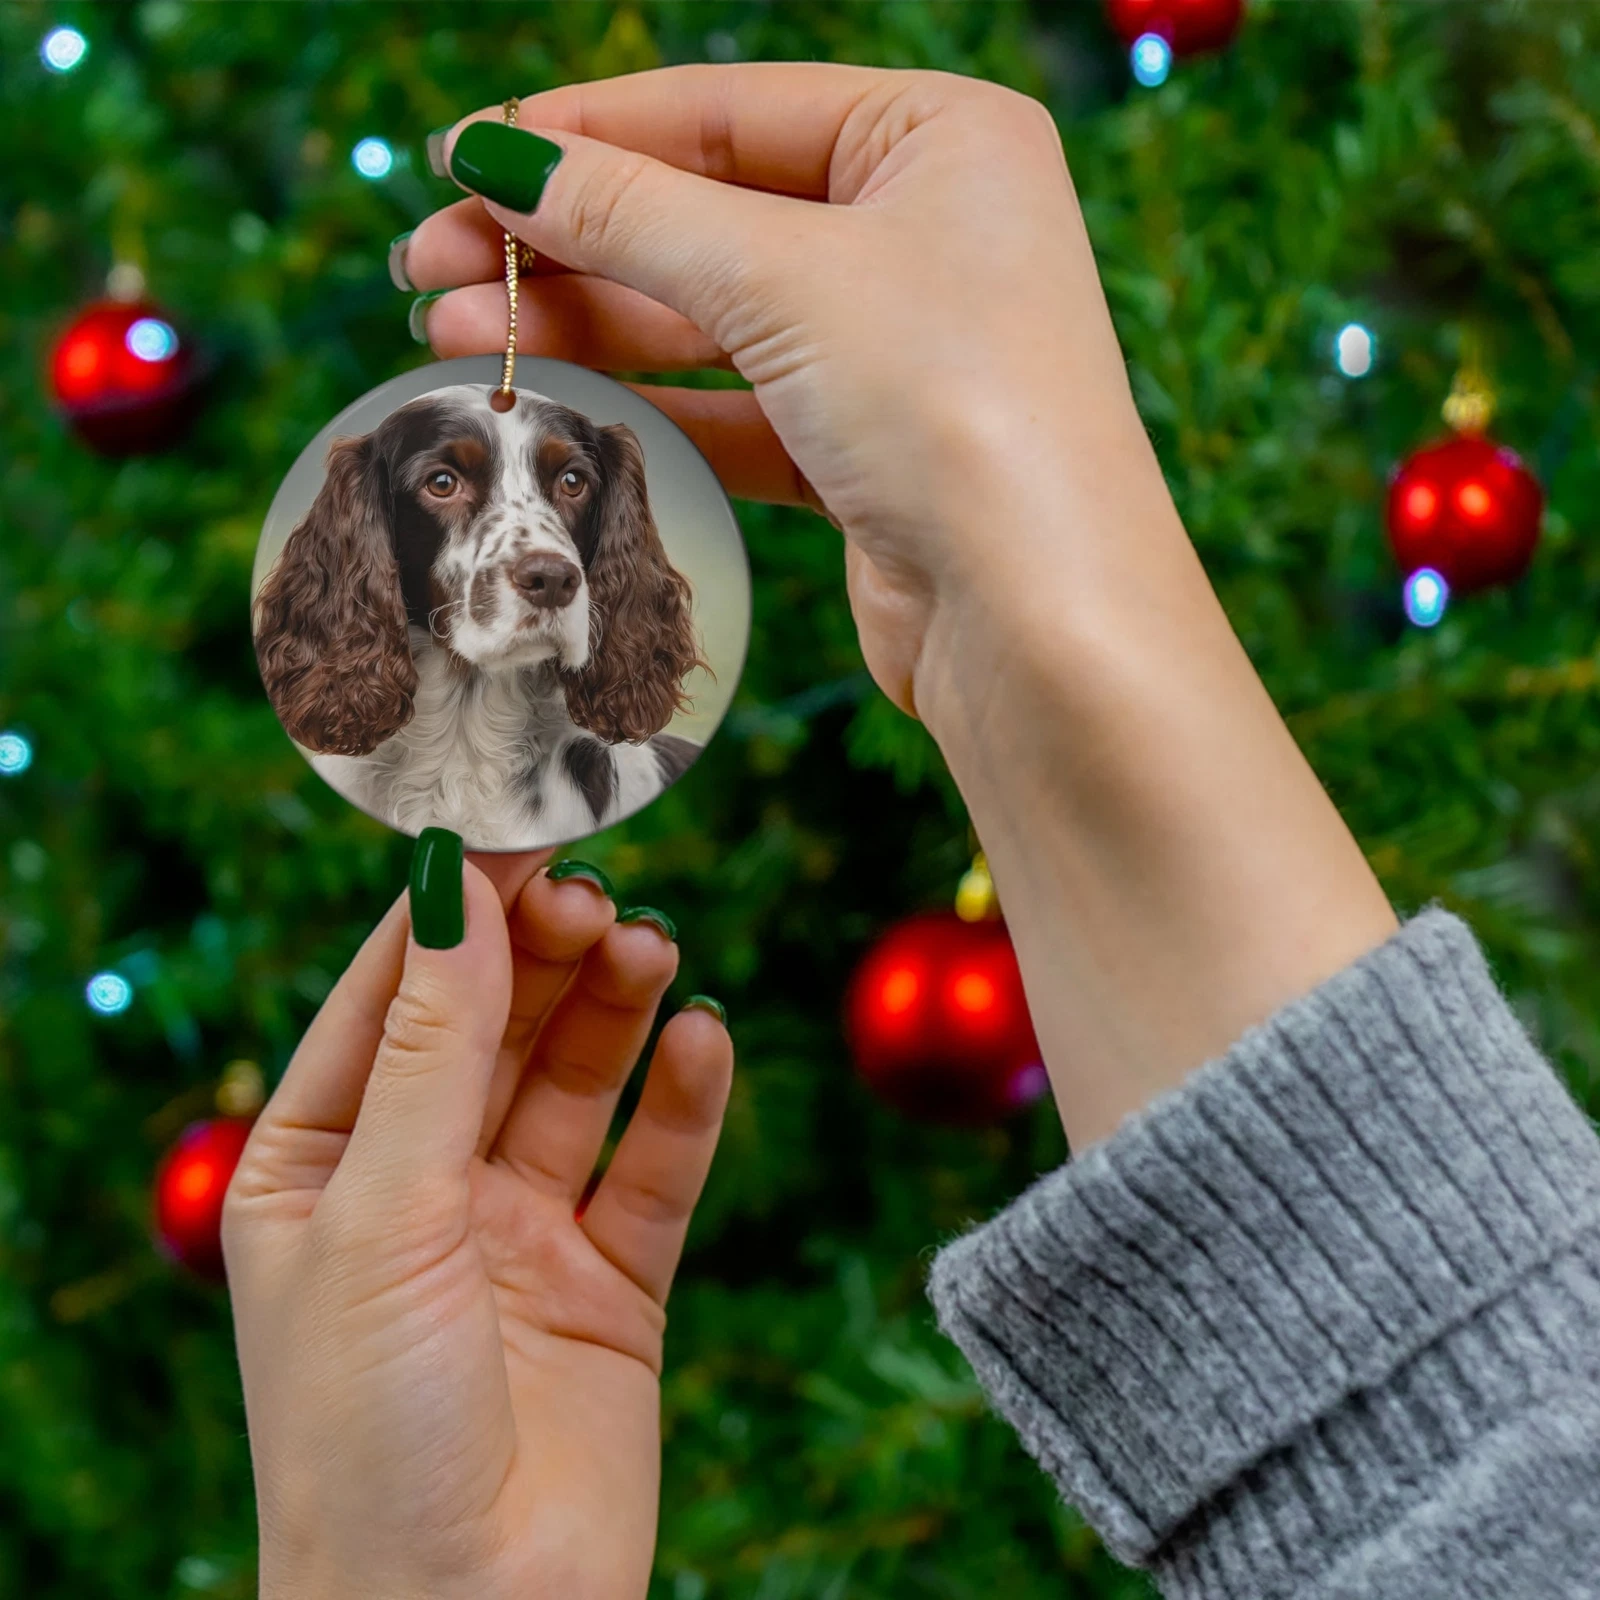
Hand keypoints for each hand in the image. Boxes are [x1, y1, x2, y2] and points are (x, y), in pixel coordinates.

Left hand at [224, 851, 731, 1599]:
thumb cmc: (367, 1432)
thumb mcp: (381, 1214)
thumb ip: (432, 1049)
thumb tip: (453, 888)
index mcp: (320, 1167)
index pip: (390, 999)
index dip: (453, 912)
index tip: (517, 827)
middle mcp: (421, 1188)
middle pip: (494, 1027)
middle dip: (543, 955)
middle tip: (597, 894)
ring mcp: (519, 1233)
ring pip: (577, 1083)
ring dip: (615, 1009)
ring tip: (652, 949)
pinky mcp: (611, 1284)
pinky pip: (654, 1169)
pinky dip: (684, 1101)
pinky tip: (704, 1040)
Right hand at [405, 63, 1136, 721]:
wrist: (1038, 618)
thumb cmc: (955, 408)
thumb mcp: (783, 277)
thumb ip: (633, 213)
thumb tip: (500, 157)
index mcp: (938, 138)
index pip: (725, 111)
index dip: (583, 133)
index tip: (462, 156)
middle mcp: (923, 232)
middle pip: (705, 215)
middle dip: (563, 240)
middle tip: (428, 264)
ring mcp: (895, 347)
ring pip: (709, 319)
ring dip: (584, 325)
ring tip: (452, 334)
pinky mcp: (866, 450)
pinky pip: (734, 408)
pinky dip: (646, 405)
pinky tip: (550, 401)